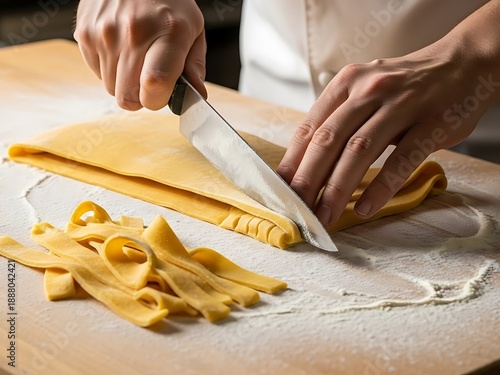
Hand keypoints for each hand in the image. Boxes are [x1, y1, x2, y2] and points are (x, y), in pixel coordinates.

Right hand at [74, 0, 205, 110]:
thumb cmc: (167, 1)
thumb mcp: (193, 27)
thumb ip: (194, 65)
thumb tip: (195, 95)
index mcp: (169, 32)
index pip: (155, 83)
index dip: (158, 99)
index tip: (162, 95)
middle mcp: (133, 33)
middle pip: (127, 98)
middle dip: (141, 97)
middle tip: (151, 80)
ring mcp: (104, 34)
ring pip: (112, 88)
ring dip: (125, 82)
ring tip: (136, 57)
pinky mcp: (85, 34)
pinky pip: (97, 73)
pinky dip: (110, 68)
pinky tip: (120, 47)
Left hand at [277, 5, 499, 227]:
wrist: (461, 64)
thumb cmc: (404, 86)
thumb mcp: (364, 90)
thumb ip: (338, 119)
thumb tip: (306, 163)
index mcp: (346, 84)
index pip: (310, 127)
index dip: (292, 161)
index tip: (280, 189)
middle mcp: (368, 91)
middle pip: (328, 140)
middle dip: (308, 180)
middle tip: (297, 209)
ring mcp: (400, 106)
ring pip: (359, 151)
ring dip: (337, 188)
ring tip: (325, 216)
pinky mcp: (430, 124)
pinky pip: (401, 160)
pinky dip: (381, 187)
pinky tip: (366, 208)